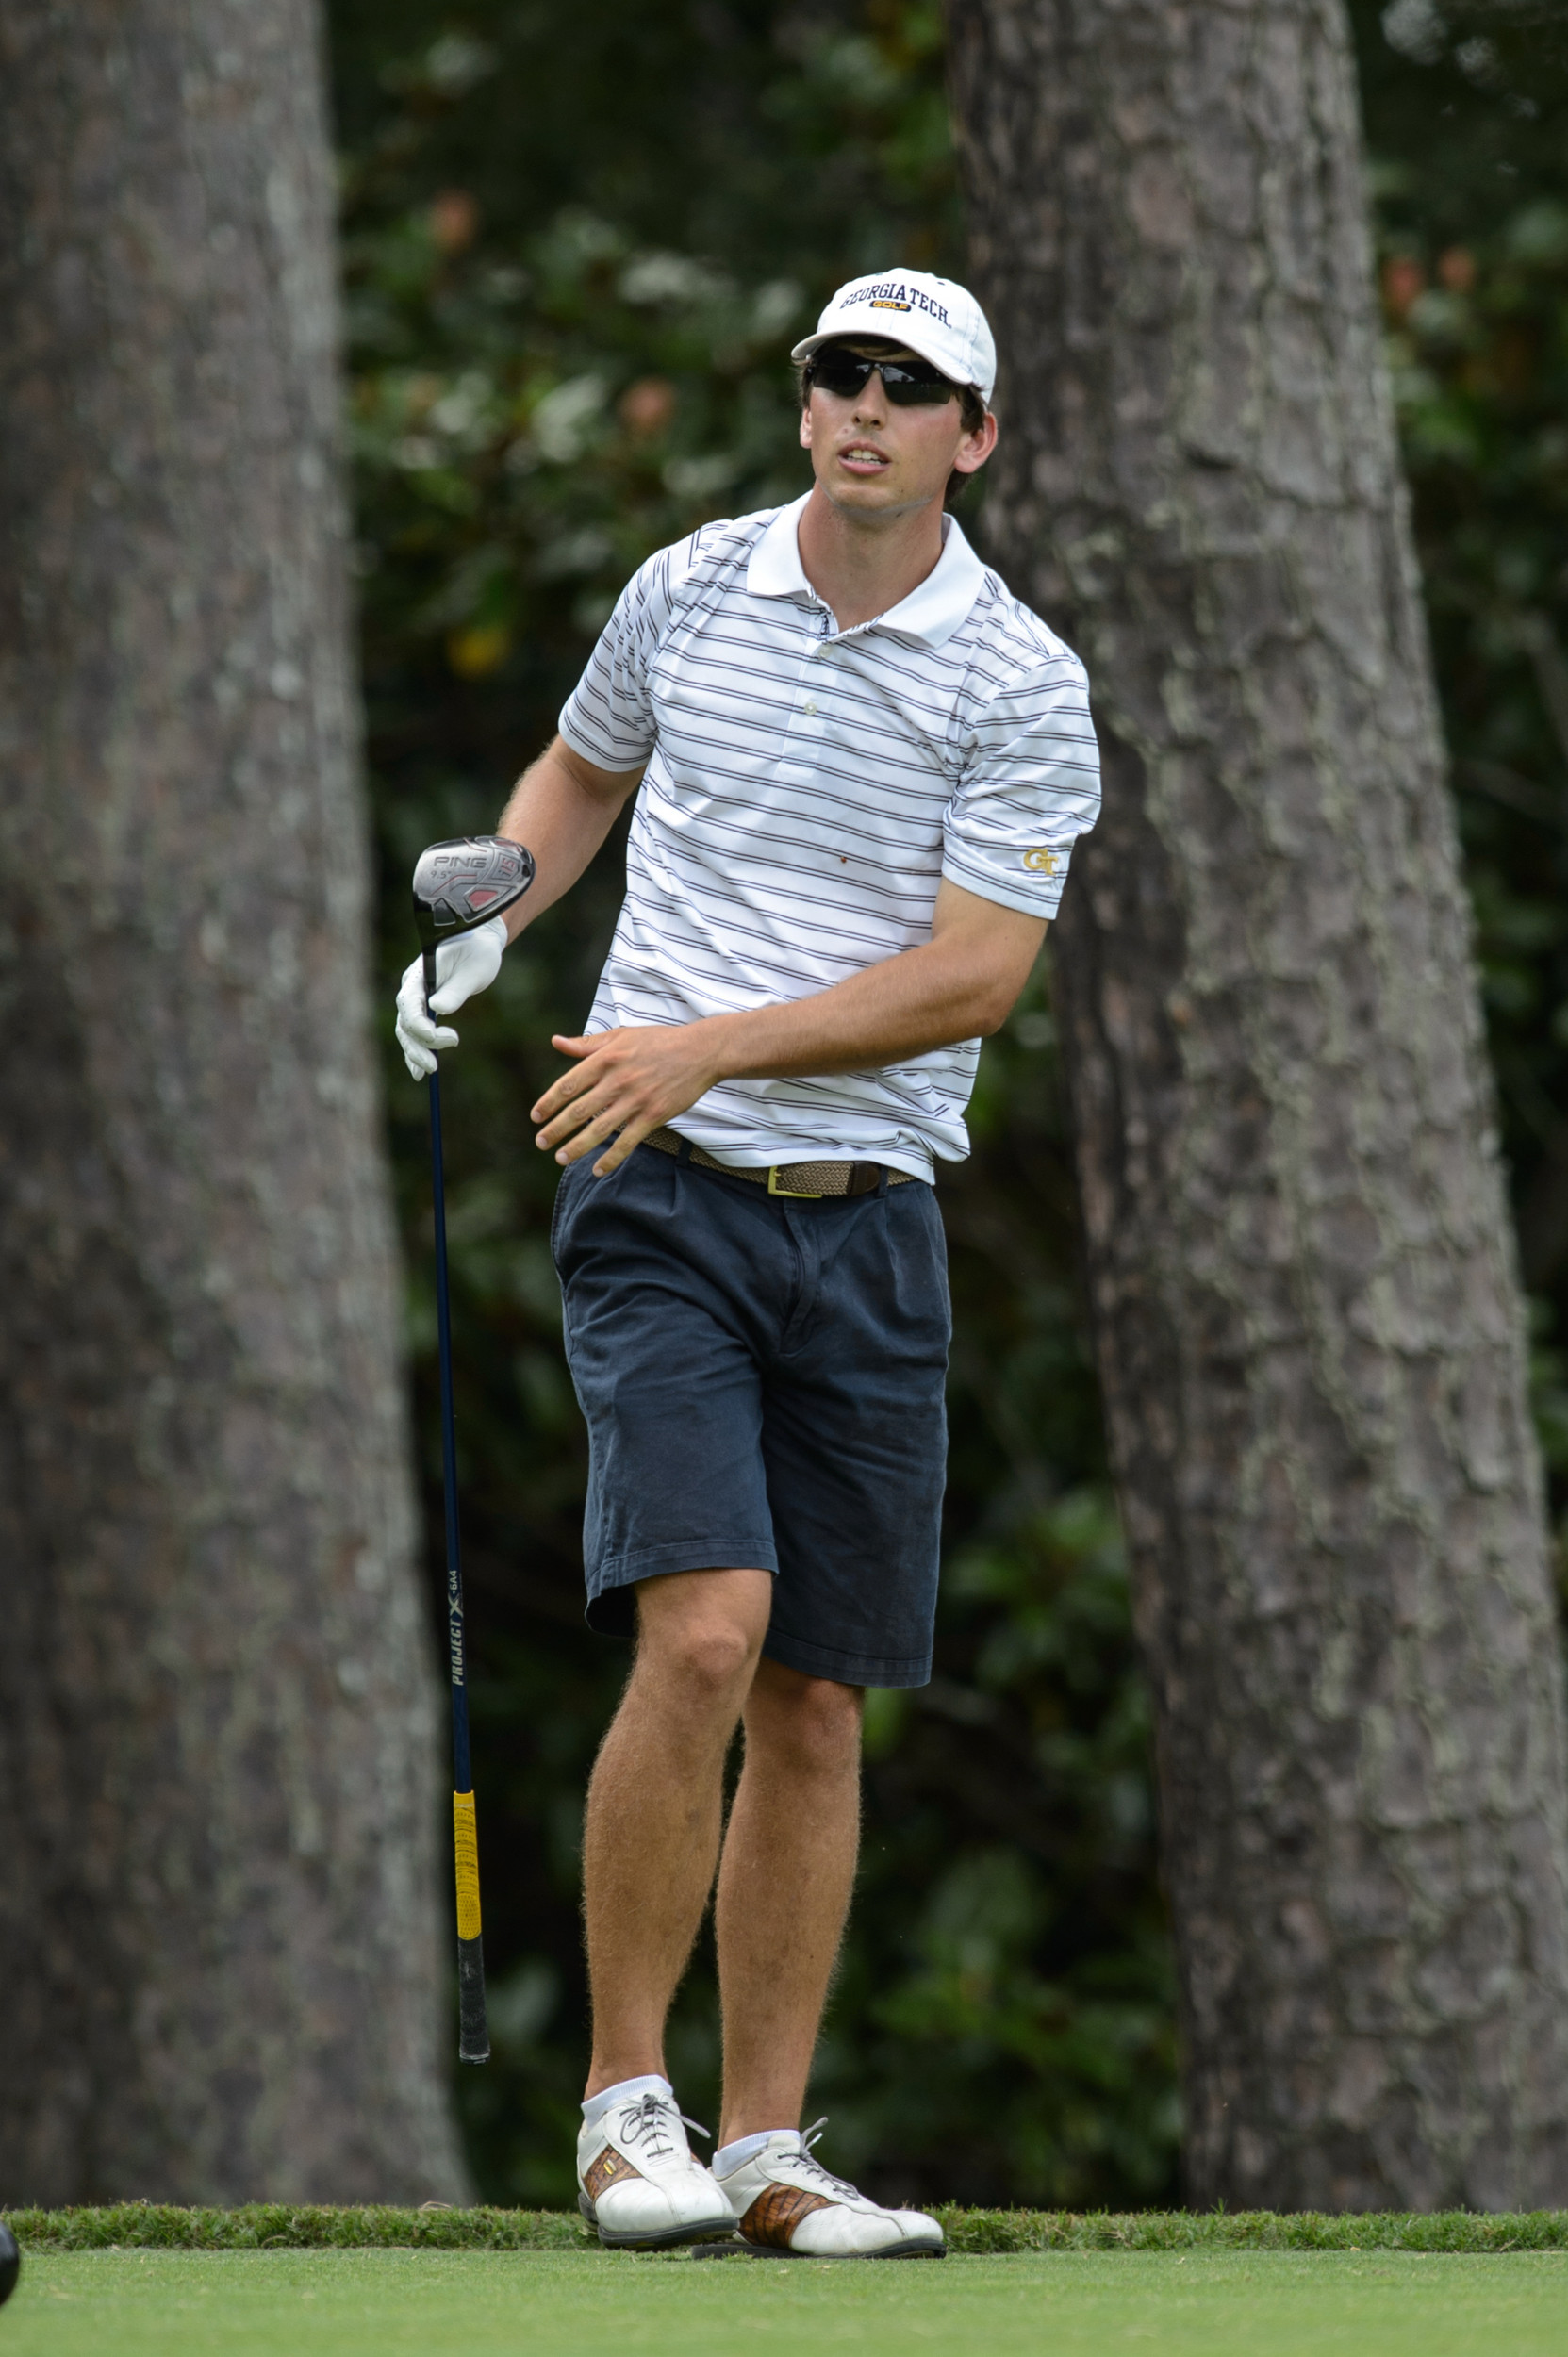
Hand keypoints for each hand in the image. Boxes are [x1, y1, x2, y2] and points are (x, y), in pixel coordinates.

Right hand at [395, 917, 507, 1079]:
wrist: (478, 942)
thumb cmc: (477, 952)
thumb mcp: (474, 969)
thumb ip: (456, 990)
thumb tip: (438, 1010)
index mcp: (420, 973)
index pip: (409, 1004)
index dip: (421, 1027)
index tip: (445, 1039)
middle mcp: (411, 987)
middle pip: (404, 1022)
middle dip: (417, 1046)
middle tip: (435, 1066)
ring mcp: (414, 997)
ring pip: (405, 1030)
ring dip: (415, 1052)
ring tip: (430, 1071)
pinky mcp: (422, 1007)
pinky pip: (412, 1032)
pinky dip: (414, 1051)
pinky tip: (419, 1071)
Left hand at [531, 1021, 727, 1175]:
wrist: (700, 1052)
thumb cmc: (658, 1041)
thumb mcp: (621, 1035)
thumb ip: (587, 1044)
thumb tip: (556, 1042)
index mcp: (606, 1058)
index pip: (568, 1085)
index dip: (549, 1102)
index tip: (536, 1116)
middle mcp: (618, 1080)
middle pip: (579, 1111)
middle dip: (556, 1129)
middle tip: (541, 1143)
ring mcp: (636, 1100)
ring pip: (599, 1129)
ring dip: (576, 1147)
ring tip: (560, 1158)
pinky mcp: (654, 1116)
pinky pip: (627, 1142)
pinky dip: (611, 1158)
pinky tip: (597, 1169)